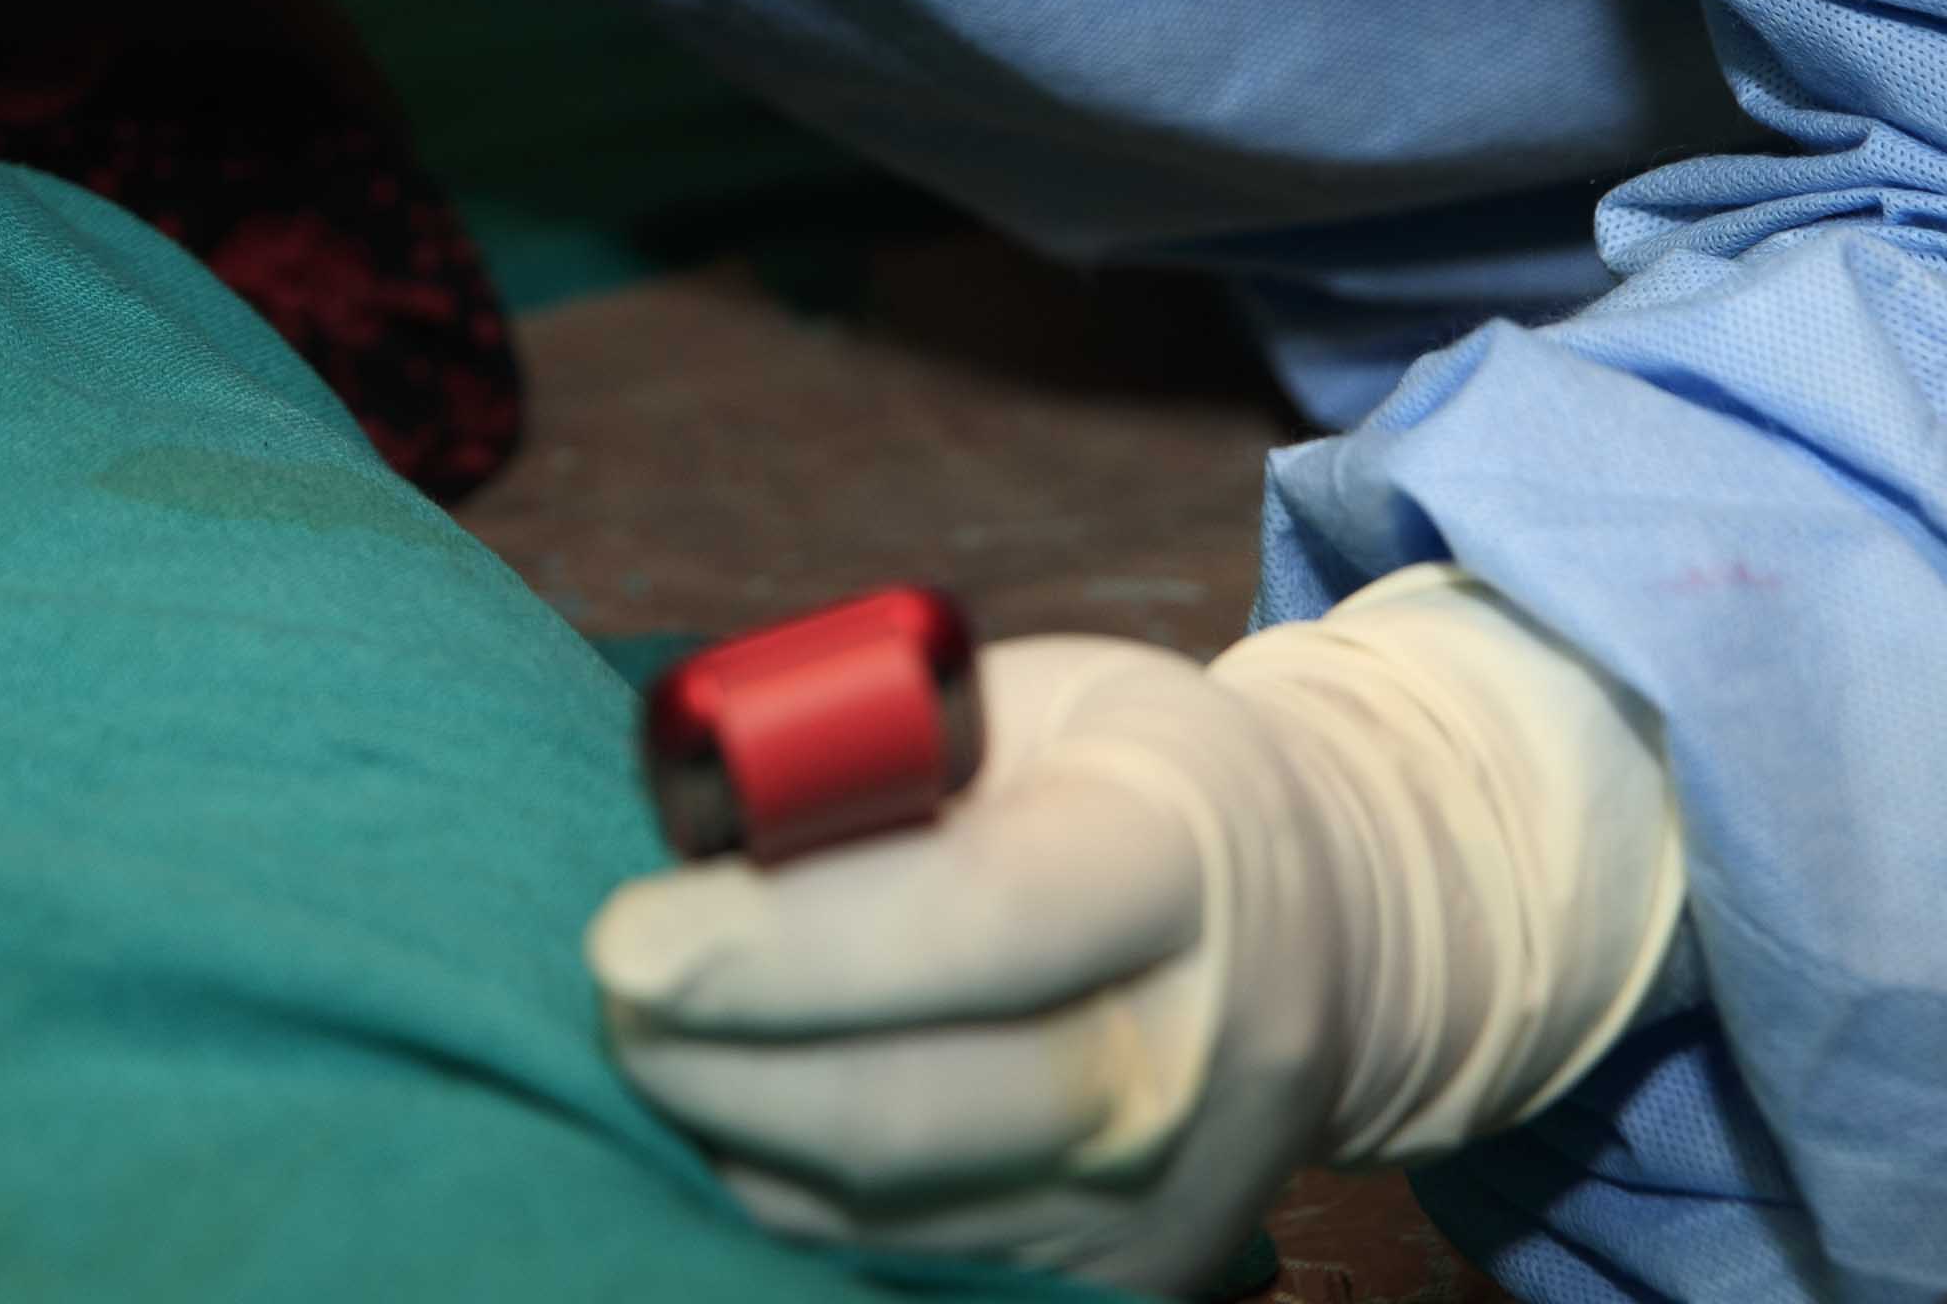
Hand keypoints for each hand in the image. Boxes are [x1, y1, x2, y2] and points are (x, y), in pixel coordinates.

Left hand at [588, 569, 1684, 1286]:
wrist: (1337, 936)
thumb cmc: (1136, 785)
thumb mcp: (1039, 700)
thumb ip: (881, 746)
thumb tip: (698, 819)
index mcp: (1177, 868)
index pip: (972, 923)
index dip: (780, 944)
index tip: (626, 937)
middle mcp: (1188, 1061)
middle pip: (909, 1112)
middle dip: (712, 1067)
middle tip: (609, 998)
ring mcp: (1158, 1203)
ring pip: (876, 1216)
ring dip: (730, 1137)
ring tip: (662, 1039)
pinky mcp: (1120, 1287)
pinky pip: (900, 1268)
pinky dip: (792, 1198)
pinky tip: (744, 1113)